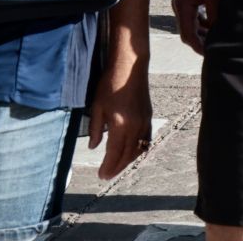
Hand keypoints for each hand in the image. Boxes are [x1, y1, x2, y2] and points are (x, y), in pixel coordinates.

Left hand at [85, 50, 151, 179]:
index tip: (100, 176)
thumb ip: (95, 129)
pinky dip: (138, 150)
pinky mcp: (149, 117)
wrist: (130, 67)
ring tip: (117, 167)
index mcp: (120, 125)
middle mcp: (135, 126)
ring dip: (128, 161)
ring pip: (138, 149)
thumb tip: (93, 147)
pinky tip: (131, 152)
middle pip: (127, 155)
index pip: (114, 153)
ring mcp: (144, 122)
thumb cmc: (110, 84)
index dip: (107, 167)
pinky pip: (146, 140)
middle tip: (107, 176)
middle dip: (117, 168)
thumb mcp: (97, 107)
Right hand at [172, 0, 221, 54]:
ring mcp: (180, 0)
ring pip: (190, 23)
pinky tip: (213, 19)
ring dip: (202, 30)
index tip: (212, 55)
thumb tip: (218, 30)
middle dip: (201, 41)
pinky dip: (201, 19)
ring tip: (218, 34)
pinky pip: (192, 13)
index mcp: (183, 7)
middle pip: (187, 32)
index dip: (199, 47)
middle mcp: (178, 6)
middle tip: (218, 48)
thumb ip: (214, 13)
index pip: (188, 36)